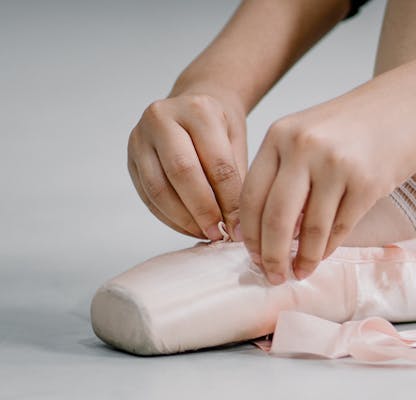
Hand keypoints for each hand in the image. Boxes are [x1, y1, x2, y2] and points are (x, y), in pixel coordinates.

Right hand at [128, 91, 247, 239]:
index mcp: (197, 110)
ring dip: (183, 219)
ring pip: (159, 188)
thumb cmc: (220, 126)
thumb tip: (237, 225)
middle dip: (203, 211)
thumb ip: (237, 179)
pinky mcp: (130, 157)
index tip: (240, 227)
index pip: (216, 163)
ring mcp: (140, 137)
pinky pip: (148, 196)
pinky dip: (169, 218)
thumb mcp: (237, 142)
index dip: (229, 201)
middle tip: (219, 234)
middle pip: (182, 172)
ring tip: (205, 233)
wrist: (194, 103)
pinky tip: (189, 227)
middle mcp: (162, 118)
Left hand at [239, 76, 415, 283]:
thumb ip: (287, 172)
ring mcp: (336, 165)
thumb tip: (271, 229)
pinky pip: (340, 228)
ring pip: (310, 229)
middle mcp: (303, 147)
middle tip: (272, 275)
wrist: (411, 103)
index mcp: (281, 135)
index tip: (252, 254)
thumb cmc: (359, 122)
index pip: (251, 195)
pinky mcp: (367, 182)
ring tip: (300, 272)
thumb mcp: (310, 134)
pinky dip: (329, 248)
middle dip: (271, 255)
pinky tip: (323, 256)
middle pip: (275, 217)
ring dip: (303, 258)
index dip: (249, 232)